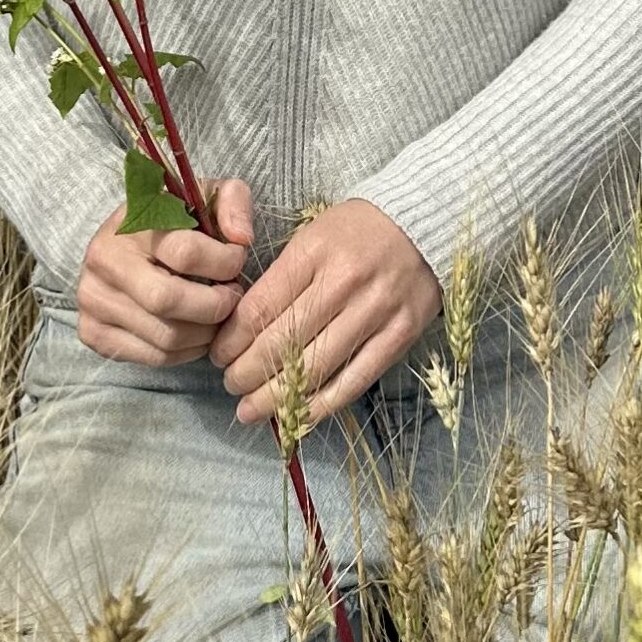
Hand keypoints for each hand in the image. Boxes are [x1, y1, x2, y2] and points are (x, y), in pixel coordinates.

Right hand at [76, 177, 254, 365]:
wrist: (118, 244)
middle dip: (214, 306)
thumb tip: (242, 238)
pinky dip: (185, 352)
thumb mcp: (202, 196)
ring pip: (165, 336)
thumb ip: (232, 201)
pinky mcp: (94, 332)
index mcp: (132, 221)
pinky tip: (195, 333)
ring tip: (216, 315)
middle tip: (231, 298)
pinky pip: (153, 357)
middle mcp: (106, 261)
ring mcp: (95, 300)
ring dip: (205, 333)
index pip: (185, 252)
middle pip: (168, 300)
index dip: (224, 263)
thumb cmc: (170, 221)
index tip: (237, 261)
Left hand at [210, 200, 441, 429]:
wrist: (423, 225)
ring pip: (314, 368)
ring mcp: (374, 312)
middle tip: (230, 385)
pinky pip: (353, 381)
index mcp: (314, 252)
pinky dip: (321, 405)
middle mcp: (344, 283)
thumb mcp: (312, 235)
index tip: (218, 355)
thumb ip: (281, 277)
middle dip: (246, 372)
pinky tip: (296, 416)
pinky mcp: (399, 337)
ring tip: (251, 409)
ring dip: (275, 397)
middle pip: (282, 343)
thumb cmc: (358, 230)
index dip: (232, 340)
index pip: (261, 308)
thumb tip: (241, 326)